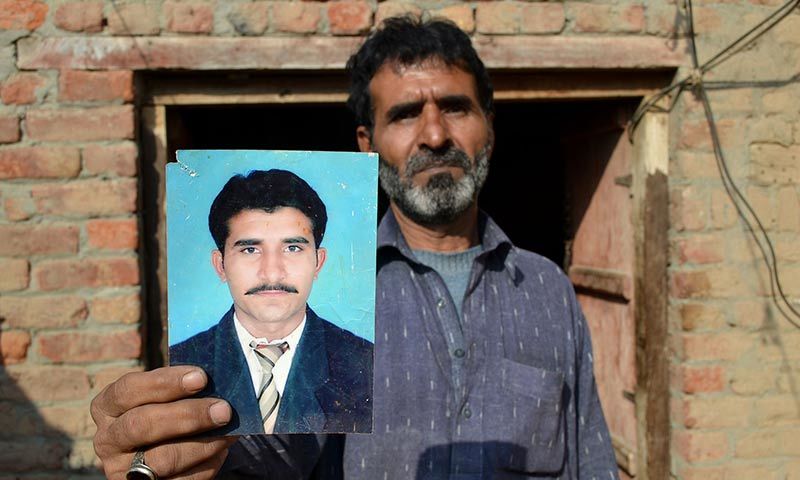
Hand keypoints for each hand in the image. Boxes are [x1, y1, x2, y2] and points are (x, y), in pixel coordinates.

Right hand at [91, 366, 237, 479]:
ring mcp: (123, 470)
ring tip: (228, 431)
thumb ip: (182, 388)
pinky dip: (207, 464)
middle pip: (141, 424)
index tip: (201, 377)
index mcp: (107, 407)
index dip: (165, 382)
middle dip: (188, 414)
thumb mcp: (163, 398)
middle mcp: (108, 440)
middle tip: (223, 409)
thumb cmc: (167, 413)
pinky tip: (222, 448)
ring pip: (162, 458)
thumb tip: (220, 382)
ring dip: (203, 443)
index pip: (128, 389)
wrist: (163, 457)